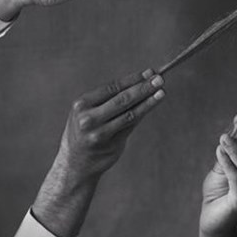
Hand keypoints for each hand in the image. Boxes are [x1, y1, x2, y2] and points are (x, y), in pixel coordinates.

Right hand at [32, 70, 165, 236]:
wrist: (74, 164)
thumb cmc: (85, 132)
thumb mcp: (89, 112)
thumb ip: (113, 99)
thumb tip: (144, 81)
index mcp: (82, 104)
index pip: (112, 88)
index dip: (133, 79)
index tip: (149, 72)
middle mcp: (88, 118)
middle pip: (122, 99)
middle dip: (143, 87)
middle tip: (160, 79)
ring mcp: (99, 133)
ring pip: (129, 113)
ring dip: (148, 100)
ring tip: (162, 91)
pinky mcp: (110, 144)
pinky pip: (130, 125)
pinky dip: (143, 113)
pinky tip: (153, 104)